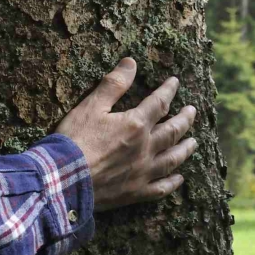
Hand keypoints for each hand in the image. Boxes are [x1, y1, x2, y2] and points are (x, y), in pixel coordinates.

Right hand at [56, 58, 196, 211]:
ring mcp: (142, 172)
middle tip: (192, 111)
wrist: (60, 181)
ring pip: (172, 158)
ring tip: (194, 141)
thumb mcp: (91, 106)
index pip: (159, 102)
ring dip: (185, 149)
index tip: (175, 82)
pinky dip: (172, 182)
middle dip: (185, 119)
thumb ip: (113, 84)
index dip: (168, 90)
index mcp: (135, 124)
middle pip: (173, 130)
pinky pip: (160, 188)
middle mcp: (145, 148)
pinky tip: (178, 178)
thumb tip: (131, 62)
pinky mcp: (135, 193)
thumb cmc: (73, 141)